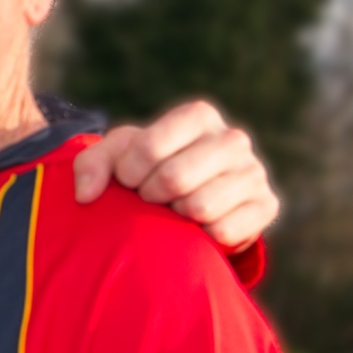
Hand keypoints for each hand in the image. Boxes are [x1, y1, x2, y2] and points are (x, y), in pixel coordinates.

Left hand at [72, 100, 277, 251]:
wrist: (191, 199)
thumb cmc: (149, 170)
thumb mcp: (117, 158)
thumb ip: (91, 165)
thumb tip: (86, 195)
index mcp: (198, 116)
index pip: (148, 147)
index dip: (128, 172)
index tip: (127, 180)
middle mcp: (232, 138)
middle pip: (174, 178)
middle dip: (150, 196)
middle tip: (150, 199)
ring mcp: (254, 172)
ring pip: (200, 206)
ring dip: (175, 217)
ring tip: (175, 210)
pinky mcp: (266, 206)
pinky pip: (224, 230)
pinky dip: (202, 236)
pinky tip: (198, 227)